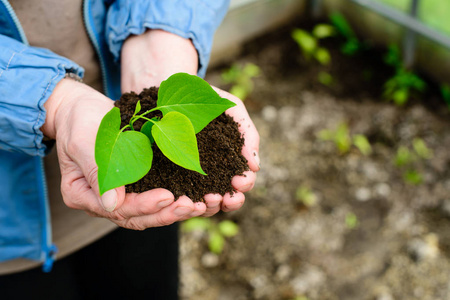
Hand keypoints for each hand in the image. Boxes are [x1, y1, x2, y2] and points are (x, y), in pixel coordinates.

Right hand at [42, 79, 206, 229]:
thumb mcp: (83, 142)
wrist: (84, 109)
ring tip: (198, 206)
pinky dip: (175, 200)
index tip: (167, 196)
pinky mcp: (135, 185)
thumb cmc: (80, 121)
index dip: (143, 205)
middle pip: (135, 218)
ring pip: (148, 213)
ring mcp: (119, 195)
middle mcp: (102, 201)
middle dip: (165, 213)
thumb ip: (96, 171)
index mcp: (82, 195)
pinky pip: (154, 198)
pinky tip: (195, 197)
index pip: (116, 210)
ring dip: (174, 211)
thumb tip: (112, 204)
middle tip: (190, 206)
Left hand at [120, 29, 259, 217]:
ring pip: (205, 204)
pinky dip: (185, 202)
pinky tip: (185, 199)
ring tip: (207, 199)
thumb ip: (247, 133)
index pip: (243, 181)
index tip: (239, 181)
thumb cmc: (203, 98)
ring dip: (210, 206)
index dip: (245, 185)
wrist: (165, 88)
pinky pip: (179, 198)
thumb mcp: (231, 108)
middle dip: (230, 201)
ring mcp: (191, 179)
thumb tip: (255, 165)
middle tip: (225, 197)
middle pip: (227, 199)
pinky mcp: (168, 179)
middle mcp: (213, 174)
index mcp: (230, 160)